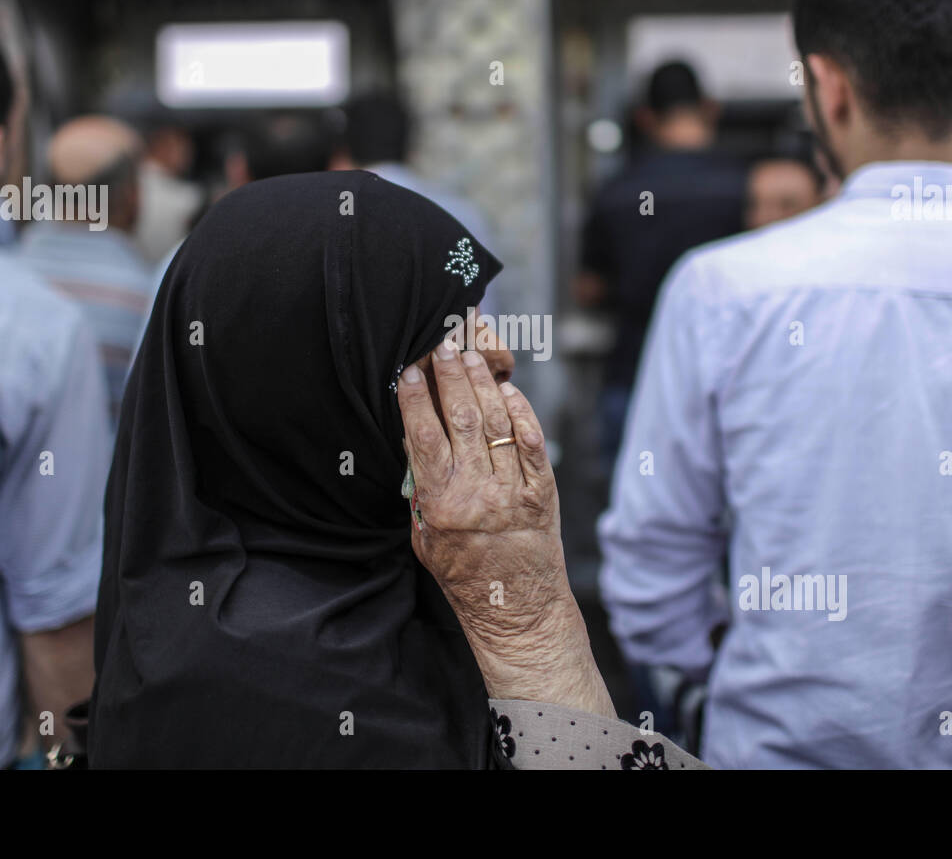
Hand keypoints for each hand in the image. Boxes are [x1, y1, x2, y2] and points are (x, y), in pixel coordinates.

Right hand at [396, 337, 614, 718]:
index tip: (408, 368)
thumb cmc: (463, 575)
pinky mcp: (543, 489)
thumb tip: (417, 440)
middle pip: (460, 417)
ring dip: (481, 382)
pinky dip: (519, 410)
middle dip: (449, 374)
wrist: (517, 608)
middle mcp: (478, 492)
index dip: (414, 397)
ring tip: (469, 355)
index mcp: (440, 504)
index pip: (423, 436)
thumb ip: (420, 490)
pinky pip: (531, 440)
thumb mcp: (424, 538)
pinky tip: (506, 389)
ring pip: (495, 421)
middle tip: (441, 343)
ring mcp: (513, 489)